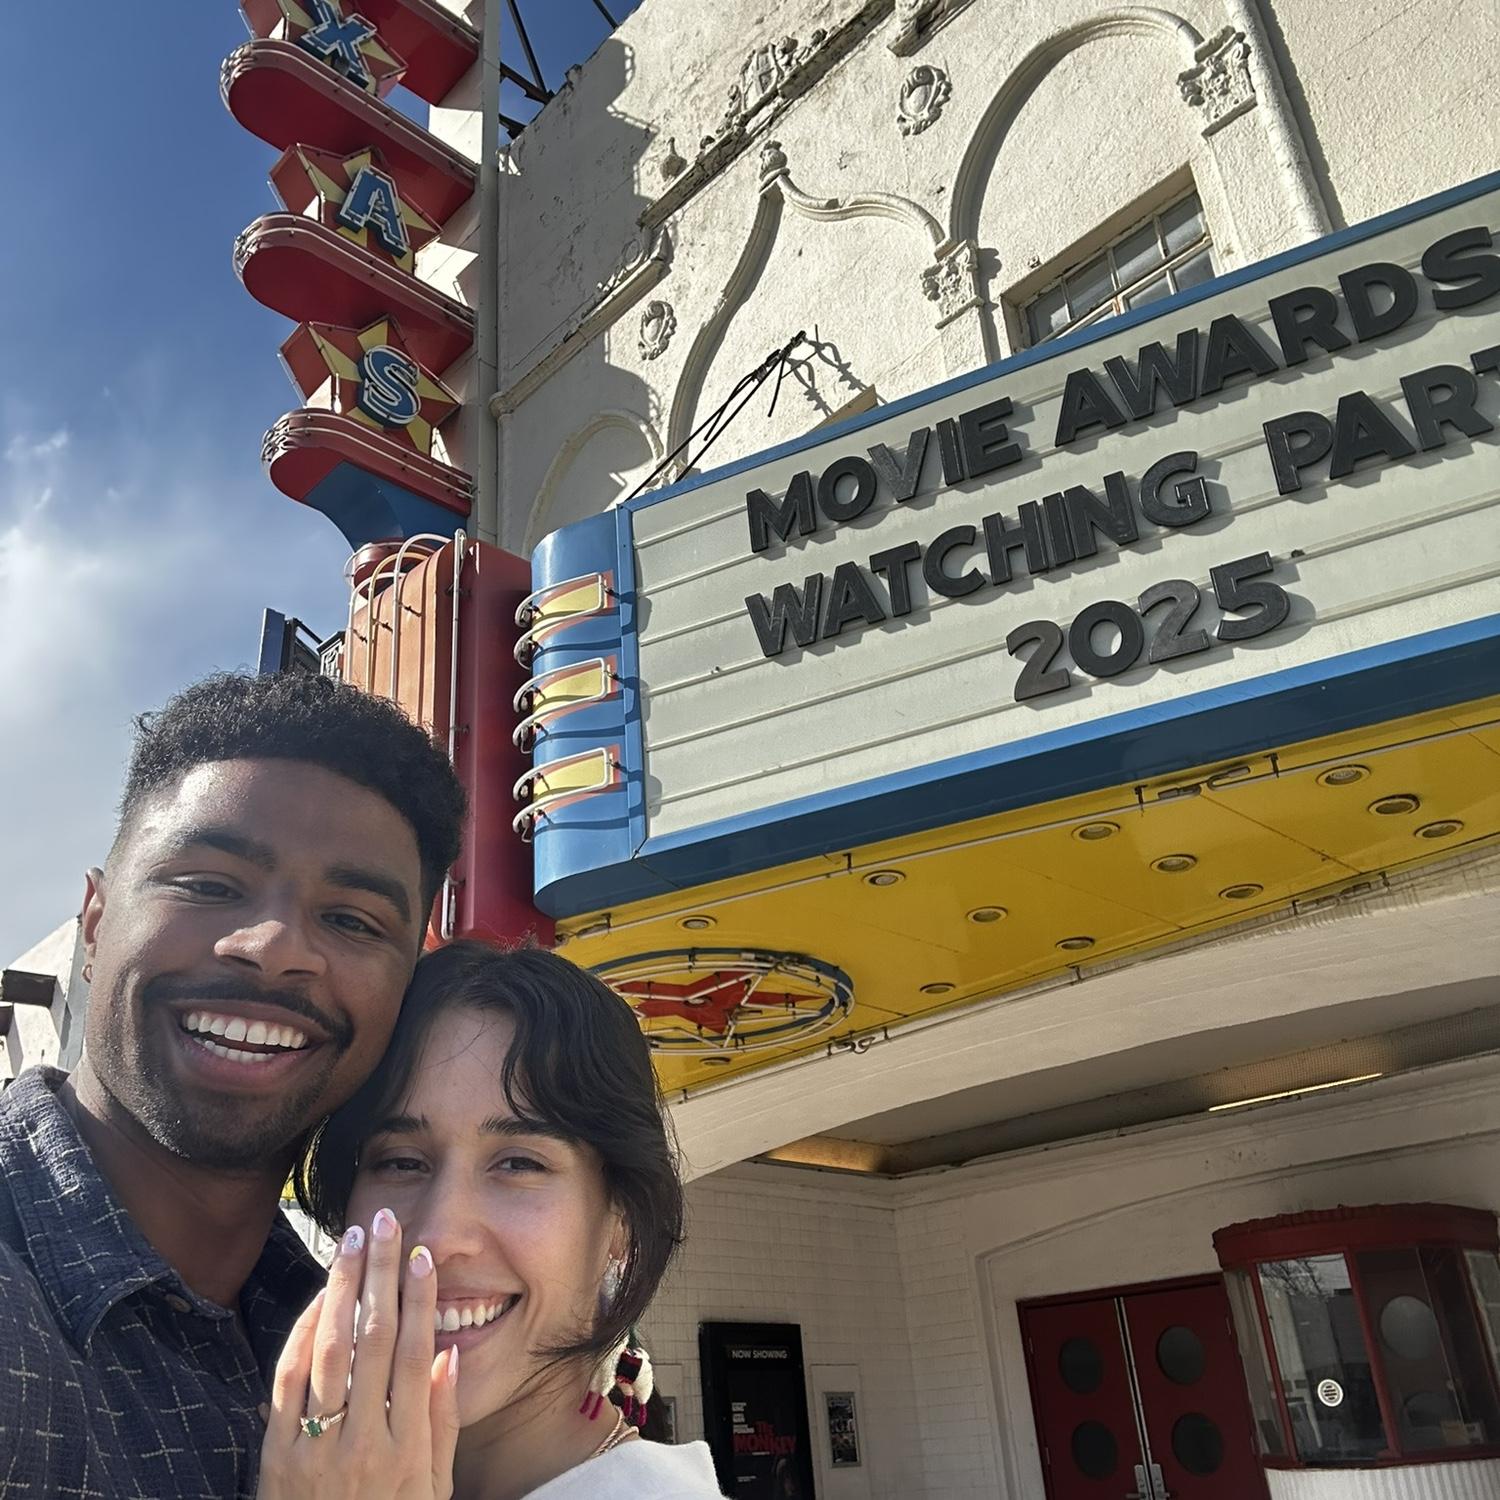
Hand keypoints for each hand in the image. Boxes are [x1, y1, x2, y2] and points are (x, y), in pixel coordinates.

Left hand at [258, 1209, 459, 1499]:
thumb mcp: (432, 1489)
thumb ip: (442, 1423)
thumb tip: (448, 1354)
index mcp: (404, 1449)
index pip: (414, 1355)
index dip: (420, 1299)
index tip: (422, 1255)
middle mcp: (360, 1441)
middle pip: (374, 1339)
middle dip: (381, 1274)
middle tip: (385, 1224)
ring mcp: (315, 1446)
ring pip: (330, 1350)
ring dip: (341, 1288)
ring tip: (350, 1243)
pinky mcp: (276, 1453)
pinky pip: (287, 1381)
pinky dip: (302, 1334)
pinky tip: (318, 1299)